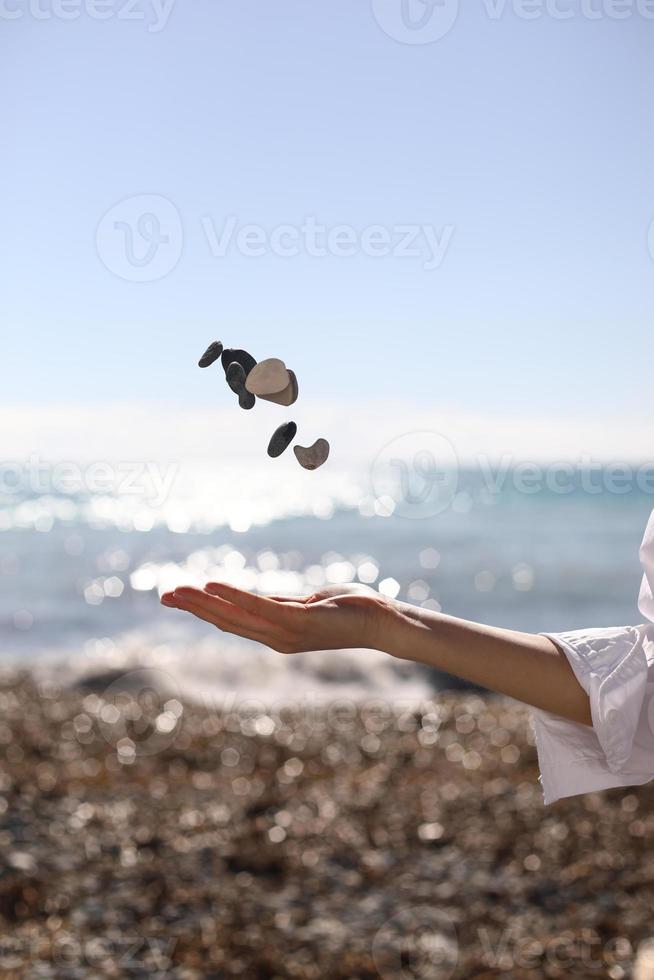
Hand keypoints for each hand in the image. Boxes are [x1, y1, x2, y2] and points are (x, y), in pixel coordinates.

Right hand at [160, 582, 389, 653]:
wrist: (381, 620)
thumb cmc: (348, 608)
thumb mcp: (306, 604)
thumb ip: (279, 603)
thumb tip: (255, 599)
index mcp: (276, 634)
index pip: (232, 621)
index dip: (203, 610)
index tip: (177, 598)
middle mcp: (276, 639)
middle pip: (226, 621)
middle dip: (193, 608)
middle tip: (164, 595)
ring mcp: (286, 633)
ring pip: (235, 616)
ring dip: (203, 603)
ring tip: (178, 590)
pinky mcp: (297, 621)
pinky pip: (258, 606)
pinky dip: (233, 596)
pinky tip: (212, 584)